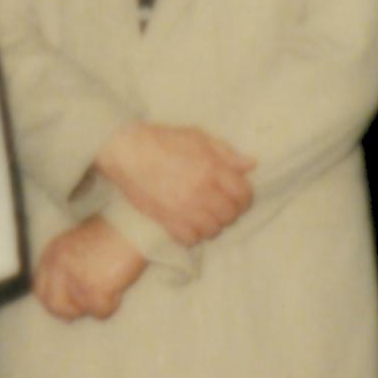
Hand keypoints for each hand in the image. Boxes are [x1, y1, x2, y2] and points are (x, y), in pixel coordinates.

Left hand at [34, 216, 146, 320]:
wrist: (131, 225)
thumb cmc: (111, 232)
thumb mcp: (78, 244)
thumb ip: (68, 265)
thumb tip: (70, 297)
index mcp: (53, 252)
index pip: (40, 289)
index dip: (53, 302)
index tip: (65, 309)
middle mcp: (58, 266)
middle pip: (54, 305)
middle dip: (70, 312)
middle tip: (88, 307)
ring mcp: (75, 279)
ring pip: (80, 310)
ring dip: (96, 304)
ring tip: (111, 284)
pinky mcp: (94, 290)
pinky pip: (101, 312)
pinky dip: (112, 304)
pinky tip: (119, 287)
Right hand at [94, 122, 255, 246]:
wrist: (127, 152)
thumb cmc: (163, 140)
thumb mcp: (198, 137)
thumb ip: (226, 153)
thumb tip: (251, 165)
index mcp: (212, 169)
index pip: (243, 194)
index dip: (244, 197)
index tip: (237, 196)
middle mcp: (201, 191)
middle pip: (230, 215)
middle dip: (229, 211)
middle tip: (220, 205)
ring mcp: (184, 209)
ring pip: (212, 230)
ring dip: (212, 224)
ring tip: (204, 215)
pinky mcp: (167, 221)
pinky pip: (191, 239)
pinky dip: (193, 235)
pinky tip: (188, 224)